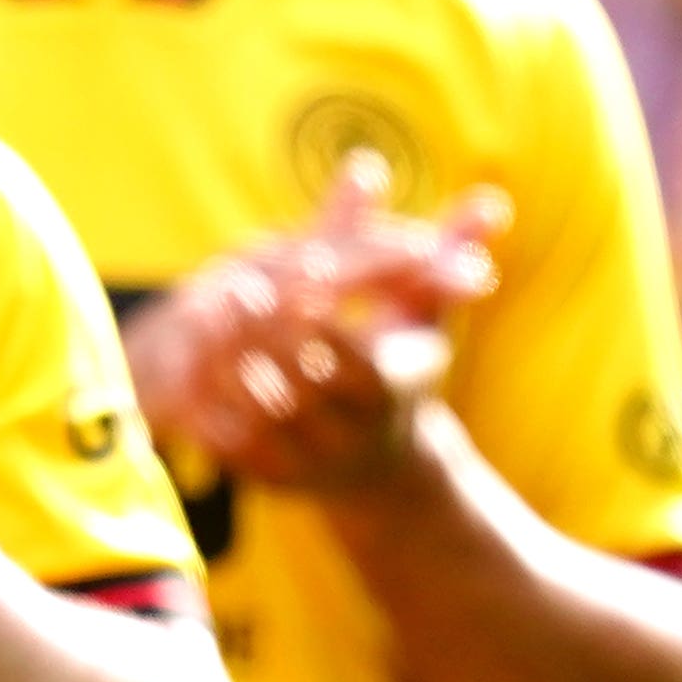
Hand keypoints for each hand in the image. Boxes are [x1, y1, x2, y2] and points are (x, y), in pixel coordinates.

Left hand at [173, 155, 505, 495]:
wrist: (381, 464)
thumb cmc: (402, 363)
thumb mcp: (425, 312)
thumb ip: (446, 256)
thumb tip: (494, 200)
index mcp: (392, 394)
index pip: (359, 365)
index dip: (325, 322)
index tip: (298, 268)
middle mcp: (353, 437)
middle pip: (304, 389)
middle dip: (266, 336)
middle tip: (229, 283)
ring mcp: (311, 464)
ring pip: (261, 420)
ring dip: (228, 366)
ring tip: (199, 310)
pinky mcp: (271, 481)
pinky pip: (232, 451)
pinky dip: (210, 407)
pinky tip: (187, 362)